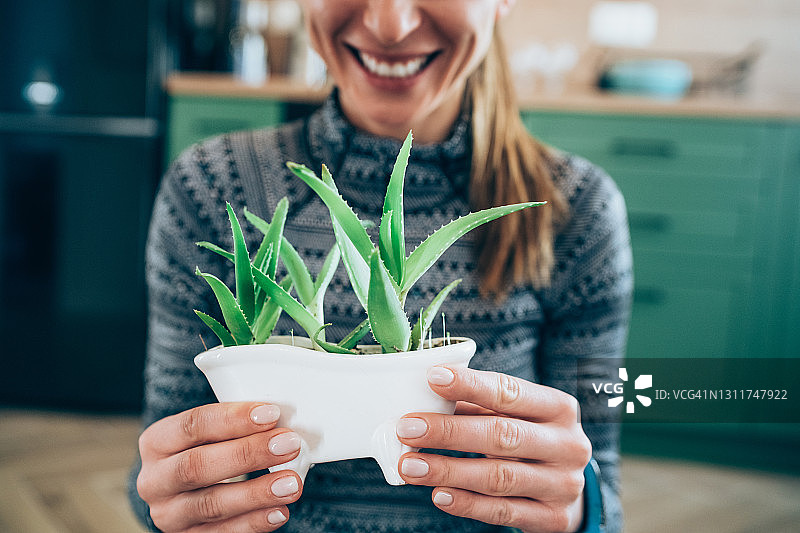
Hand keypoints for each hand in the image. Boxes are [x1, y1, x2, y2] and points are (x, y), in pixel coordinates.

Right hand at [137, 402, 303, 531]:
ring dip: (256, 493)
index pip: (193, 425)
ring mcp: (170, 514)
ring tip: (291, 484)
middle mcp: (155, 480)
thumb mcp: (207, 434)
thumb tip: (280, 423)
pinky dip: (253, 523)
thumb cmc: (204, 452)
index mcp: (157, 442)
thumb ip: (235, 427)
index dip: (233, 419)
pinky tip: (279, 512)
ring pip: (211, 504)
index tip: (271, 414)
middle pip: (198, 465)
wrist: (184, 494)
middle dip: (248, 453)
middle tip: (287, 445)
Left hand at [396, 367, 591, 532]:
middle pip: (502, 435)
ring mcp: (563, 484)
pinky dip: (467, 503)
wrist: (569, 487)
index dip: (470, 385)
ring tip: (411, 465)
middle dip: (449, 431)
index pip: (510, 392)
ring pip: (498, 477)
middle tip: (408, 428)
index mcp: (559, 408)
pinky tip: (438, 494)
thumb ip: (478, 406)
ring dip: (448, 470)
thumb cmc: (532, 438)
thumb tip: (425, 397)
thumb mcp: (516, 415)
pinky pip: (502, 512)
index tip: (432, 378)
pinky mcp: (554, 518)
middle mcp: (567, 445)